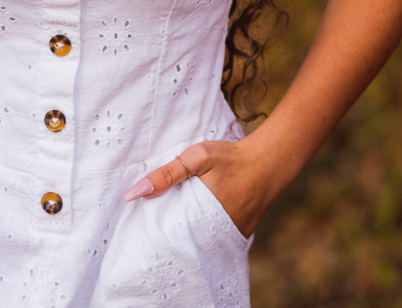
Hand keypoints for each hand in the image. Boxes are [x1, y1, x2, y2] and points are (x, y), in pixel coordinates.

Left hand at [121, 139, 275, 236]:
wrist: (269, 163)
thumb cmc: (231, 159)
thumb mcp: (198, 158)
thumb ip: (167, 174)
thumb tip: (133, 194)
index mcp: (200, 218)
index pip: (169, 235)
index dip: (154, 233)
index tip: (141, 232)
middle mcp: (215, 234)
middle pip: (183, 242)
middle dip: (168, 238)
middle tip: (150, 234)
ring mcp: (228, 237)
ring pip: (199, 242)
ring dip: (186, 237)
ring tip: (168, 231)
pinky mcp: (238, 235)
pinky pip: (215, 239)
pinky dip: (203, 234)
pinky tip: (193, 225)